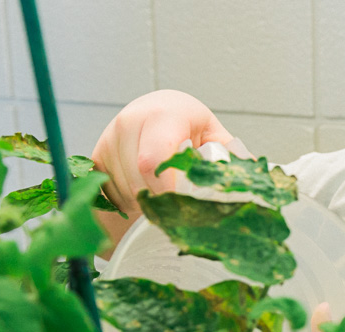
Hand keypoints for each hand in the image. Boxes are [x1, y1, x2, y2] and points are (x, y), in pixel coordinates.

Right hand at [91, 90, 232, 256]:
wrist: (158, 111)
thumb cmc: (192, 128)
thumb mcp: (215, 136)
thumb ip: (230, 157)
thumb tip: (249, 184)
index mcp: (165, 114)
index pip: (154, 159)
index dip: (166, 190)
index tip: (181, 207)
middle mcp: (131, 121)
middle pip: (138, 179)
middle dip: (159, 199)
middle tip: (179, 205)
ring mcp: (109, 136)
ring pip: (123, 188)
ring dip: (144, 201)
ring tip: (164, 192)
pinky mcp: (96, 153)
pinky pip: (107, 190)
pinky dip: (126, 201)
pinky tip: (144, 192)